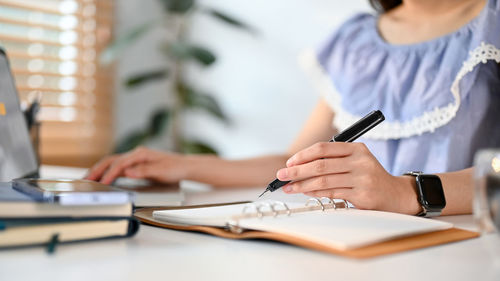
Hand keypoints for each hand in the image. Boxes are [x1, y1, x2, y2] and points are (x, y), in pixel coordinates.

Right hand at [85, 147, 189, 184]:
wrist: (184, 166)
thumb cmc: (175, 168)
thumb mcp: (161, 172)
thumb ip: (143, 171)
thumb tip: (127, 172)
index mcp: (141, 154)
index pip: (119, 164)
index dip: (109, 174)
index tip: (101, 183)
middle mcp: (136, 154)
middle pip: (111, 160)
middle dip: (97, 170)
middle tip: (85, 180)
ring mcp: (135, 159)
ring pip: (113, 163)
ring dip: (100, 170)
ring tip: (88, 180)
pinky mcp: (136, 165)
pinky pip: (118, 167)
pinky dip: (108, 172)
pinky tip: (102, 179)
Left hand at [276, 142, 420, 214]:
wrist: (395, 194)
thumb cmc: (368, 175)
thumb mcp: (355, 160)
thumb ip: (332, 159)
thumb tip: (298, 166)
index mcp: (356, 148)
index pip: (323, 148)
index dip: (303, 155)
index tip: (289, 163)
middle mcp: (360, 161)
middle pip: (320, 165)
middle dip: (296, 171)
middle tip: (281, 176)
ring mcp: (362, 179)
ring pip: (323, 181)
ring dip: (302, 185)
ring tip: (288, 188)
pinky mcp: (362, 195)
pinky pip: (332, 193)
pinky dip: (315, 193)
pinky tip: (305, 192)